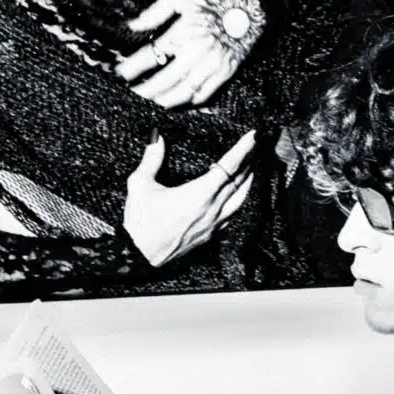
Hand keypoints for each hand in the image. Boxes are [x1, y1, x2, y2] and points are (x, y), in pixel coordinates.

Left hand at [115, 0, 265, 107]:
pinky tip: (175, 102)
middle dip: (144, 90)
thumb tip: (133, 25)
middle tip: (130, 94)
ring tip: (149, 102)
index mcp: (185, 32)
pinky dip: (187, 102)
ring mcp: (212, 66)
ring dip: (163, 100)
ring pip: (183, 92)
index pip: (151, 55)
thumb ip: (155, 11)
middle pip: (165, 80)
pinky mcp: (225, 73)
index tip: (119, 73)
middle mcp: (198, 52)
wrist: (252, 6)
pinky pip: (204, 94)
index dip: (132, 67)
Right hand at [123, 128, 255, 265]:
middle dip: (249, 162)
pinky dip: (238, 201)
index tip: (253, 137)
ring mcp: (214, 224)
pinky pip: (232, 215)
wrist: (139, 256)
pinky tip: (235, 197)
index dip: (243, 150)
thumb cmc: (140, 223)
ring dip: (247, 182)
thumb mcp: (140, 185)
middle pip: (240, 182)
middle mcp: (212, 210)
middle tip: (254, 148)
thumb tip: (157, 137)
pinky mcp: (210, 235)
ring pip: (241, 200)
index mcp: (199, 195)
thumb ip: (151, 159)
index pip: (229, 167)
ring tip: (250, 169)